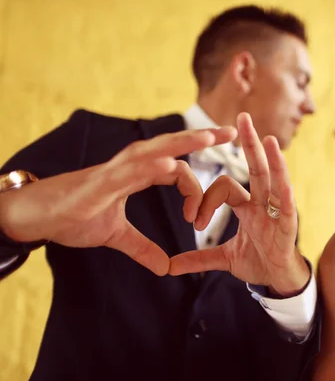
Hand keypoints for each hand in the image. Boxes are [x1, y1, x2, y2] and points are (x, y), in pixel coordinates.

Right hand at [0, 127, 236, 275]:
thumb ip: (142, 248)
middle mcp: (131, 165)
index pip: (176, 164)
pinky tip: (172, 164)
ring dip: (184, 142)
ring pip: (156, 150)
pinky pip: (132, 170)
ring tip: (209, 137)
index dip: (196, 179)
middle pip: (173, 146)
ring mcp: (117, 170)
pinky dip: (152, 166)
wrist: (38, 219)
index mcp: (137, 174)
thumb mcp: (116, 235)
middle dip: (202, 138)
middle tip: (230, 132)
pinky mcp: (103, 181)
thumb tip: (165, 267)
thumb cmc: (73, 218)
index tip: (197, 214)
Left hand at [169, 113, 308, 297]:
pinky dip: (284, 193)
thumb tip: (170, 266)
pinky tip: (283, 181)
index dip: (207, 200)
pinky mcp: (287, 228)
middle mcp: (263, 203)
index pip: (225, 187)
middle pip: (257, 168)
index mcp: (247, 206)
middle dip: (250, 143)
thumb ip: (199, 258)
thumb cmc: (258, 263)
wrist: (278, 283)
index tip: (194, 222)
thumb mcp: (224, 259)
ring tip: (267, 139)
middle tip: (242, 117)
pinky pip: (286, 208)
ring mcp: (276, 213)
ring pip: (274, 181)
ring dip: (272, 160)